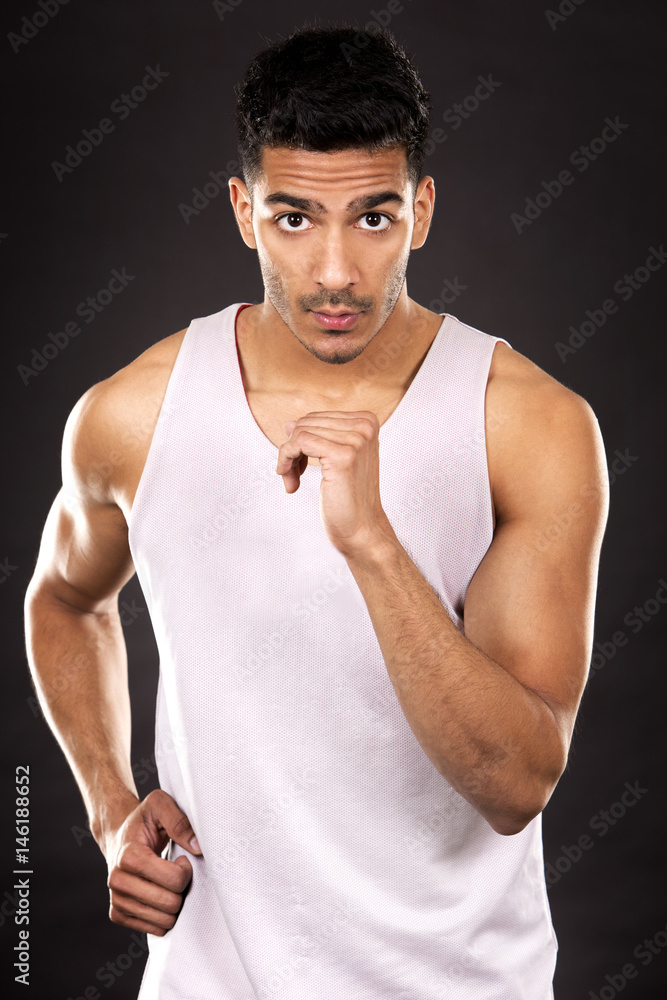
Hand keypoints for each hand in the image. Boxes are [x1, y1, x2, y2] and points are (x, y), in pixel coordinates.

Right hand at [102, 789, 201, 936]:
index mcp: (129, 856)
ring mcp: (116, 900)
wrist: (119, 836)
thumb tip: (197, 846)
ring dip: (174, 904)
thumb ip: (179, 820)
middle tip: (177, 872)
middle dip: (182, 889)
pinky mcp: (117, 914)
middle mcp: (117, 881)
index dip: (186, 870)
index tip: (182, 859)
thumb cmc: (143, 820)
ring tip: (167, 883)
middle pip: (170, 904)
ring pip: (163, 921)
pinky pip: (153, 930)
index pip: (174, 880)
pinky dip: (163, 916)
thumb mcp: (160, 805)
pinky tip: (159, 895)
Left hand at [275, 410, 391, 555]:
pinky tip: (290, 482)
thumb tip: (289, 422)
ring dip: (288, 458)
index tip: (300, 467)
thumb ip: (316, 439)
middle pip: (306, 423)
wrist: (362, 529)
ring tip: (292, 481)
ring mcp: (356, 440)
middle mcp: (365, 426)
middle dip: (292, 449)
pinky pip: (299, 442)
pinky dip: (286, 459)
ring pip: (299, 431)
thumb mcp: (333, 461)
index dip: (300, 441)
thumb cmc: (347, 498)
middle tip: (292, 476)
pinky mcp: (343, 455)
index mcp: (367, 422)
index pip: (316, 418)